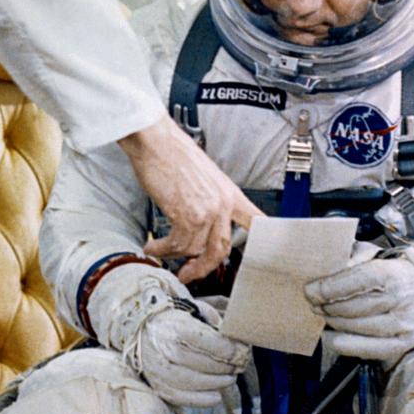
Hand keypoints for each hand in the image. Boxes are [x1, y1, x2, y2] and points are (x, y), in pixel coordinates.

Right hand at [86, 262, 248, 406]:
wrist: (141, 329)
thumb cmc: (174, 319)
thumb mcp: (193, 310)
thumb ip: (214, 321)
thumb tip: (236, 338)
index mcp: (174, 326)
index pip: (208, 342)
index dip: (230, 349)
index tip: (243, 350)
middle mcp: (163, 349)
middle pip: (202, 363)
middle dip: (227, 366)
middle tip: (240, 365)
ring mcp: (158, 370)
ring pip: (193, 382)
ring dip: (218, 383)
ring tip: (230, 378)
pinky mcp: (157, 385)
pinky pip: (181, 398)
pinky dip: (202, 400)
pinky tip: (217, 394)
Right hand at [119, 115, 257, 282]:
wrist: (156, 141)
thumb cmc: (173, 153)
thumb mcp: (203, 176)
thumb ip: (209, 200)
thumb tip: (200, 223)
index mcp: (230, 193)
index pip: (255, 221)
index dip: (259, 242)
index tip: (258, 256)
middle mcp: (223, 203)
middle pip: (221, 249)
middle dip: (202, 266)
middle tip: (189, 272)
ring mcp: (207, 210)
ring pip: (195, 249)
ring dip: (174, 254)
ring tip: (160, 251)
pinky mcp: (187, 214)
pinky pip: (177, 244)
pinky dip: (162, 250)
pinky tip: (154, 247)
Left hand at [305, 248, 413, 364]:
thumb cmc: (395, 272)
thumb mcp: (375, 255)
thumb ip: (352, 258)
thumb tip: (327, 270)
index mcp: (393, 273)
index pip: (355, 281)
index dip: (328, 287)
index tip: (309, 290)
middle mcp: (401, 300)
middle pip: (352, 307)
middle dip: (326, 306)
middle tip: (313, 303)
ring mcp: (404, 324)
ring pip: (357, 327)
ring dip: (333, 322)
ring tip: (323, 315)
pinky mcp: (404, 343)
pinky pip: (367, 348)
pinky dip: (343, 343)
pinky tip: (330, 336)